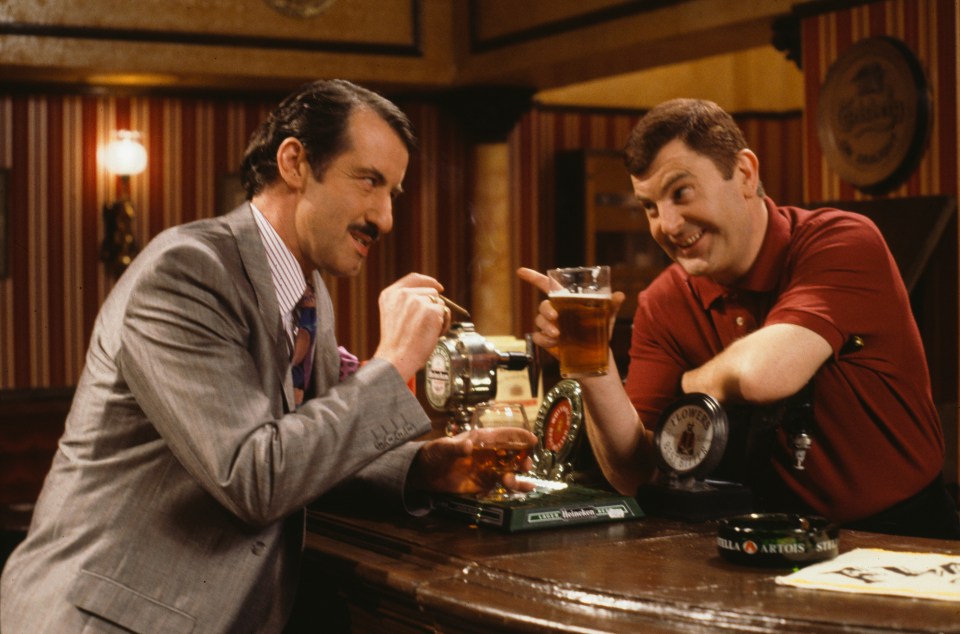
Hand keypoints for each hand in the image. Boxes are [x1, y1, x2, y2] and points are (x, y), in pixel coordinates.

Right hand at [372, 273, 450, 381]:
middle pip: (430, 291)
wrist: (396, 358)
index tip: (438, 287)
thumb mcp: (393, 315)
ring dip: (439, 316)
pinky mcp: (431, 310)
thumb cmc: (396, 343)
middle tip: (426, 324)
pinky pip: (445, 312)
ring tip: (427, 331)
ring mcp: (417, 301)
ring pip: (439, 302)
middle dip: (434, 306)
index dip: (428, 281)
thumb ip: (406, 302)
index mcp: (390, 294)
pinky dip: (443, 324)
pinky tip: (433, 334)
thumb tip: (432, 296)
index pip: (413, 278)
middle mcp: (403, 294)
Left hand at [409, 427, 537, 494]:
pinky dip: (517, 486)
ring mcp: (489, 468)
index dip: (519, 436)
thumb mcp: (442, 448)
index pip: (504, 434)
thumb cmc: (434, 453)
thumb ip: (455, 447)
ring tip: (511, 482)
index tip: (533, 439)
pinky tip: (528, 488)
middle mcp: (489, 453)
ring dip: (518, 475)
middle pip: (513, 453)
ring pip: (511, 469)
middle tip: (525, 465)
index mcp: (482, 439)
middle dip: (523, 457)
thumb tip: (469, 445)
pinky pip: (504, 484)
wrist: (425, 473)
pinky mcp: (485, 483)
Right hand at [516, 267, 625, 352]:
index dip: (533, 277)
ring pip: (539, 321)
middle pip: (543, 305)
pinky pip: (538, 337)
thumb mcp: (606, 316)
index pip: (546, 285)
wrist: (596, 354)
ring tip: (558, 334)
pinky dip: (544, 339)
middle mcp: (555, 311)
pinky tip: (555, 343)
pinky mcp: (546, 340)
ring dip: (546, 326)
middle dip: (546, 310)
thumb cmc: (599, 330)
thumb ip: (611, 305)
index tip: (521, 272)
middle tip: (555, 317)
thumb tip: (619, 295)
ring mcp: (549, 326)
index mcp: (565, 301)